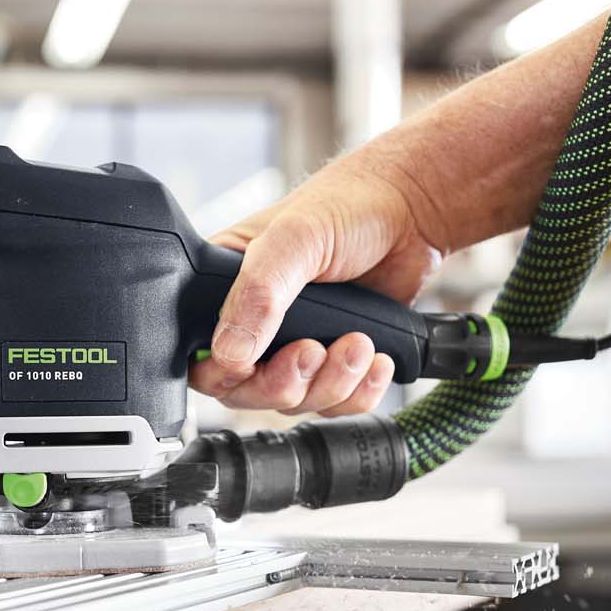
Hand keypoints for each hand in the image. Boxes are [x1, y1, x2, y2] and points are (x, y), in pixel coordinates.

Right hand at [190, 147, 442, 414]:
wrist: (410, 212)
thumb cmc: (346, 206)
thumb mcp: (294, 239)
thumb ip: (258, 293)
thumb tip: (230, 352)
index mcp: (225, 289)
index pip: (200, 355)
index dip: (224, 373)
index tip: (254, 363)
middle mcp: (255, 323)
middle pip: (247, 392)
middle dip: (285, 382)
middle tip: (312, 351)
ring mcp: (294, 345)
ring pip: (296, 402)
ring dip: (331, 383)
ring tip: (358, 342)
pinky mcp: (334, 362)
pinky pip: (337, 403)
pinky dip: (359, 390)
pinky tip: (375, 358)